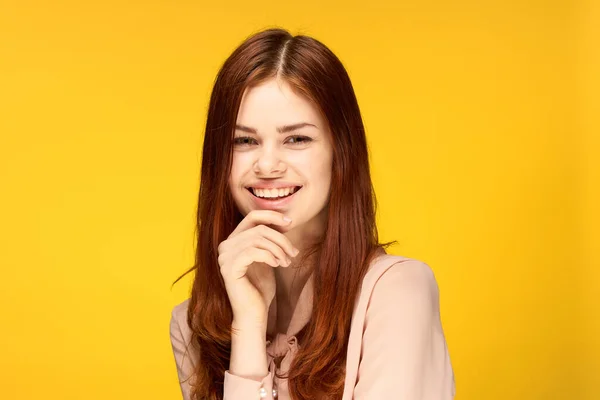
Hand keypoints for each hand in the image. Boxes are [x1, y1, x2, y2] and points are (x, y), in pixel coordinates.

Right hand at [218, 210, 298, 326]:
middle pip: (259, 228)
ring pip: (257, 239)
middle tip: (293, 253)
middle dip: (281, 239)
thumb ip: (269, 240)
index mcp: (233, 240)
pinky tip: (277, 265)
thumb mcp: (268, 258)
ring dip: (278, 249)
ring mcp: (224, 257)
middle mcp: (225, 246)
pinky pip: (253, 252)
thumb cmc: (261, 287)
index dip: (272, 216)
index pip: (252, 217)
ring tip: (287, 262)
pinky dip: (269, 256)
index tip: (290, 223)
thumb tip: (284, 221)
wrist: (254, 313)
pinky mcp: (229, 268)